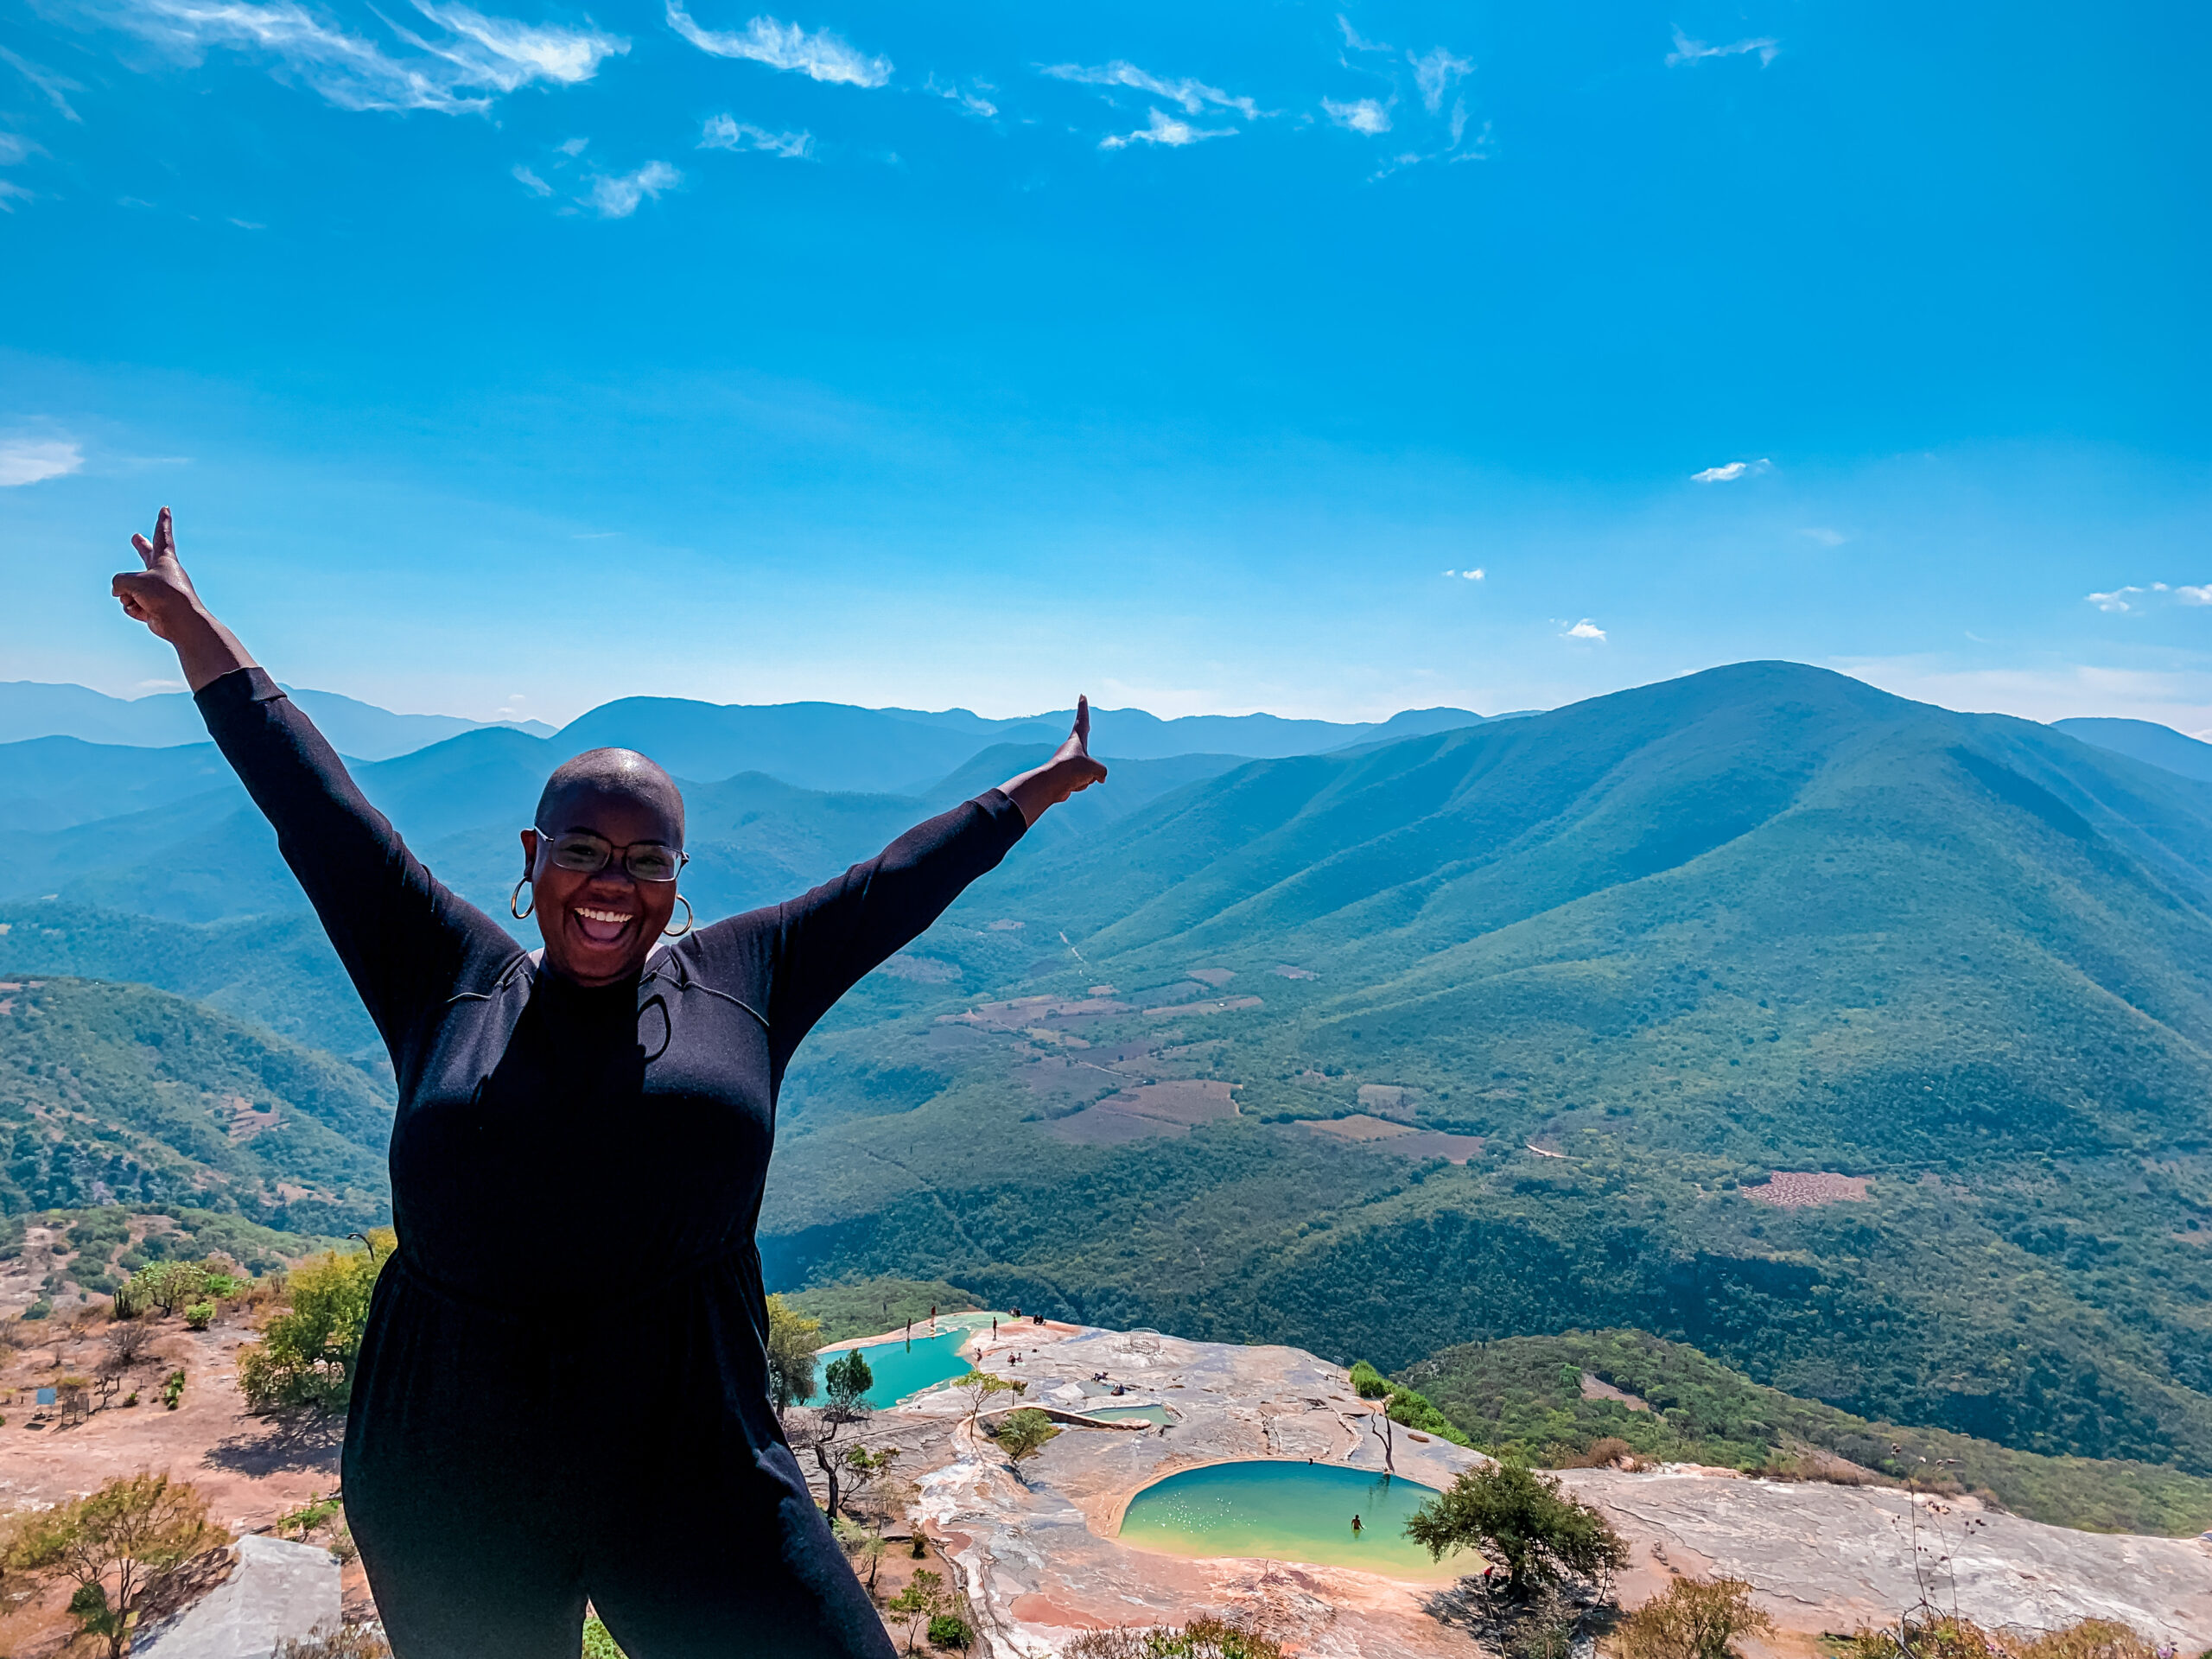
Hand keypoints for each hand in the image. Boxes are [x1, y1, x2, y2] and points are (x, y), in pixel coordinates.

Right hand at [112, 507, 254, 689]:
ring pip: (128, 588)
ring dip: (127, 596)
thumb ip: (118, 581)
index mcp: (165, 560)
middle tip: (136, 537)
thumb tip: (119, 594)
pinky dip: (133, 609)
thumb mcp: (132, 581)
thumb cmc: (163, 595)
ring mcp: (158, 590)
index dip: (163, 521)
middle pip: (147, 557)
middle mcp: (162, 573)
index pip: (163, 535)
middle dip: (141, 548)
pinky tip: (144, 612)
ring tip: (141, 600)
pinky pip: (132, 605)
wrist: (181, 623)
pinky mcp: (153, 607)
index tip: (166, 508)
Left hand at [1000, 695, 1109, 825]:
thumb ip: (1101, 772)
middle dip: (1088, 754)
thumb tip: (1098, 779)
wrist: (1051, 785)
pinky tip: (1071, 786)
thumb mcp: (1095, 769)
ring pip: (1089, 773)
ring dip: (1086, 779)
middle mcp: (1072, 749)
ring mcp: (1069, 763)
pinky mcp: (1067, 777)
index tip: (1082, 696)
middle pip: (1088, 752)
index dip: (1083, 707)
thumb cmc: (1072, 770)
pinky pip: (1082, 783)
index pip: (1082, 719)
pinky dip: (1079, 786)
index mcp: (1076, 739)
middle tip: (1086, 728)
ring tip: (1076, 777)